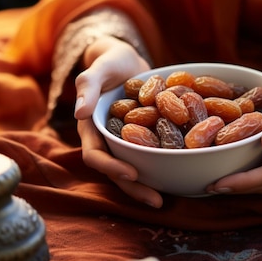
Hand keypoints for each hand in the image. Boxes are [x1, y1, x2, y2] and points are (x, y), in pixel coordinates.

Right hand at [73, 36, 163, 207]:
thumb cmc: (108, 61)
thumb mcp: (98, 69)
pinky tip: (182, 172)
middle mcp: (109, 140)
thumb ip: (88, 87)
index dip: (111, 167)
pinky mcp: (146, 136)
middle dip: (135, 188)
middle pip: (117, 170)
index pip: (96, 155)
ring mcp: (128, 140)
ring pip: (136, 167)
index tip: (132, 174)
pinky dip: (164, 164)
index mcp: (92, 128)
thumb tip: (79, 113)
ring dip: (150, 184)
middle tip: (157, 201)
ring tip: (167, 199)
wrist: (127, 59)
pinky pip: (152, 153)